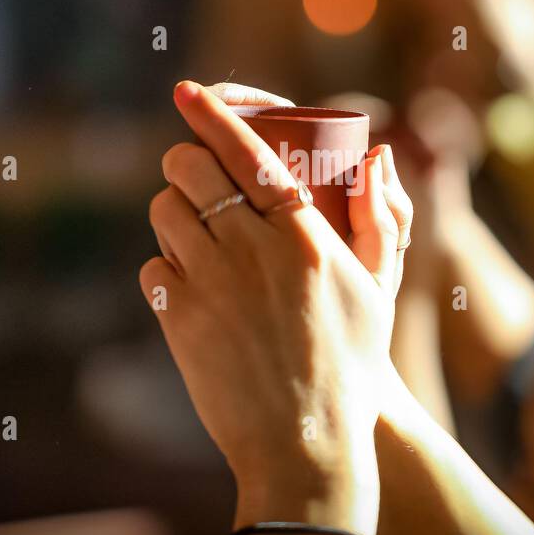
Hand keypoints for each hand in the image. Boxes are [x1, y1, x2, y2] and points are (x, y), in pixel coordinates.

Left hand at [141, 82, 409, 530]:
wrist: (305, 445)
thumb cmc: (351, 368)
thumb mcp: (378, 291)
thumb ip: (380, 219)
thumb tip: (378, 154)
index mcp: (304, 235)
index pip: (248, 152)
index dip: (213, 113)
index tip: (187, 90)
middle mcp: (253, 250)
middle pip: (190, 171)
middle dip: (184, 161)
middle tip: (194, 174)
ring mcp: (211, 284)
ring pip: (164, 213)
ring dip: (173, 213)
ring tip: (195, 236)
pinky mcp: (179, 319)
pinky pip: (153, 268)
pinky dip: (166, 269)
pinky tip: (190, 290)